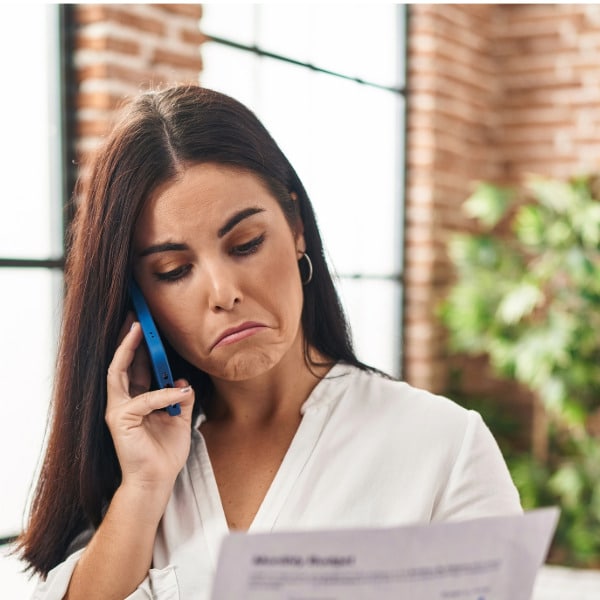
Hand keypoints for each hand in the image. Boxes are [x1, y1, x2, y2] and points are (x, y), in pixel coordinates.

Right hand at [106, 315, 194, 492]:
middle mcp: (124, 401)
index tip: (147, 324)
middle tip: (136, 315)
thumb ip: (181, 397)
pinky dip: (162, 393)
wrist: (157, 480)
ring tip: (138, 328)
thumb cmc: (165, 452)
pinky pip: (142, 398)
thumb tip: (181, 380)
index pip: (137, 366)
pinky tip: (177, 391)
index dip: (141, 345)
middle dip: (128, 337)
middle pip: (123, 362)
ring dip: (129, 348)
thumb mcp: (180, 418)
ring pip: (120, 370)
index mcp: (138, 399)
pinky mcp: (119, 420)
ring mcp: (118, 409)